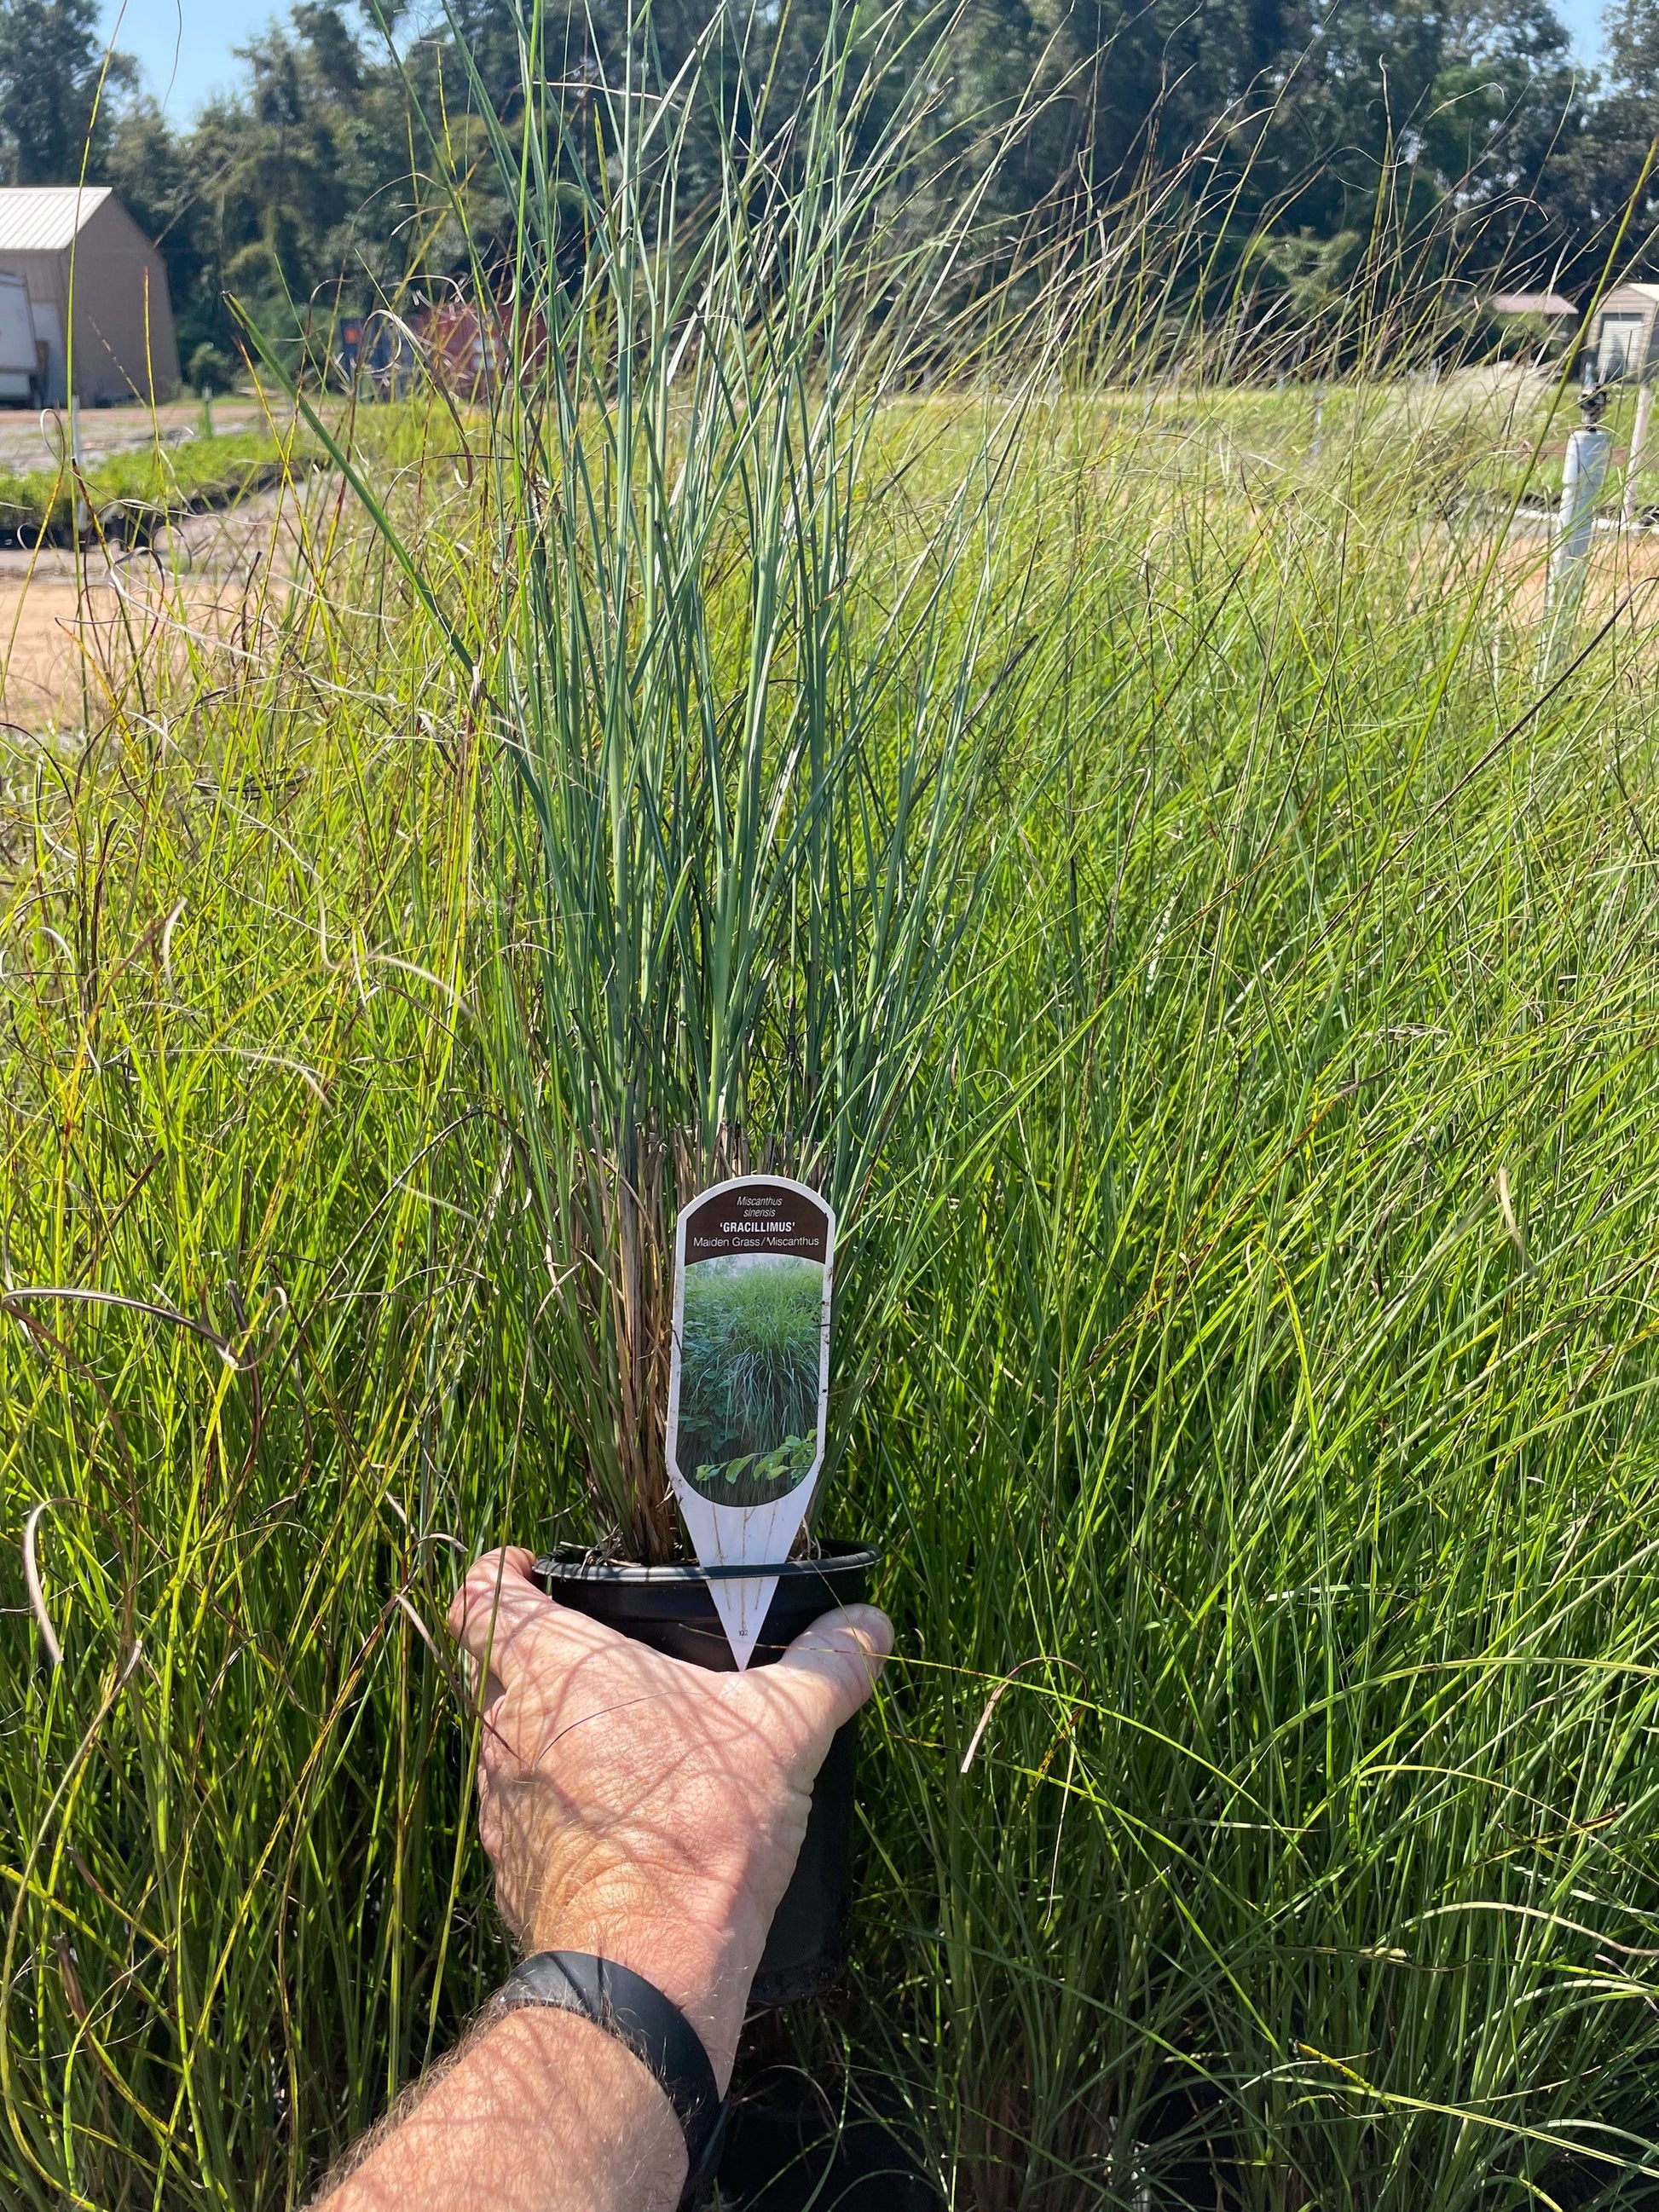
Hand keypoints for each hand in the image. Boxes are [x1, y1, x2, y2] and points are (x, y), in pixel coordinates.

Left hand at [448, 1548, 891, 2087]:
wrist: (650, 1962)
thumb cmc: (702, 1820)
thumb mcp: (785, 1729)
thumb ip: (828, 1667)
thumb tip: (872, 1625)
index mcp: (552, 1668)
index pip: (479, 1599)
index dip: (496, 1577)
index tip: (529, 1572)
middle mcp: (508, 1728)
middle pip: (491, 1672)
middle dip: (534, 1661)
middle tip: (598, 1660)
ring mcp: (498, 1806)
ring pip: (507, 1747)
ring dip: (550, 1740)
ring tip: (622, 1748)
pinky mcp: (511, 1871)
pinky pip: (523, 1820)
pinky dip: (559, 1812)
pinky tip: (619, 1826)